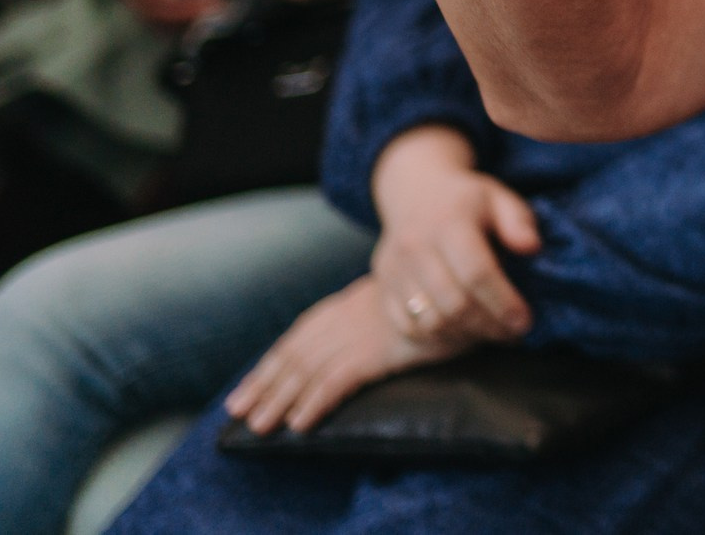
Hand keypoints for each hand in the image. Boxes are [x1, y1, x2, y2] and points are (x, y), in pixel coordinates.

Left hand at [224, 274, 463, 434]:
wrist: (466, 278)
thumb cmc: (436, 291)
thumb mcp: (393, 300)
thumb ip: (367, 317)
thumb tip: (346, 342)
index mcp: (345, 305)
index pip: (296, 337)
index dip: (268, 366)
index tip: (245, 389)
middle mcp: (346, 317)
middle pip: (294, 355)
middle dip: (264, 385)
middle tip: (238, 412)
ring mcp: (361, 333)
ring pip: (308, 370)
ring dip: (280, 399)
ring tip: (259, 426)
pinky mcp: (378, 351)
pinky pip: (338, 380)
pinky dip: (314, 402)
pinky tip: (299, 423)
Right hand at [369, 124, 539, 345]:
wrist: (415, 192)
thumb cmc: (466, 200)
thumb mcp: (499, 198)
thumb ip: (518, 221)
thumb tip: (532, 248)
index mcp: (448, 222)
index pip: (476, 272)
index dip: (503, 302)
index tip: (525, 322)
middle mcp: (415, 247)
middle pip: (452, 303)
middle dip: (488, 326)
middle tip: (514, 333)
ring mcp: (394, 270)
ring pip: (429, 321)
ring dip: (465, 336)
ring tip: (492, 333)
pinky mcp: (383, 287)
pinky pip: (406, 326)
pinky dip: (436, 338)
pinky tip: (462, 333)